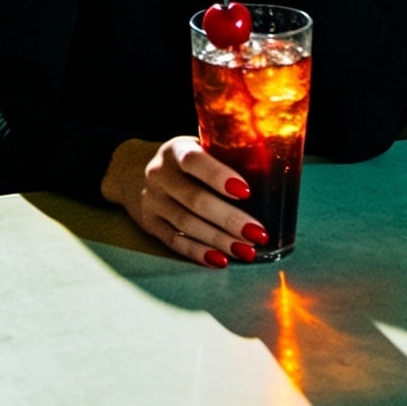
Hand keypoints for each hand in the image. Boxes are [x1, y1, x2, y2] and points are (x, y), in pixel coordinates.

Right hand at [99, 135, 268, 265]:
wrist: (130, 171)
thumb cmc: (182, 160)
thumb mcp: (196, 146)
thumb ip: (224, 156)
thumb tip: (276, 173)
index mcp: (175, 150)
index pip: (195, 161)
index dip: (219, 176)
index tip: (246, 191)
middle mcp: (159, 174)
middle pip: (194, 200)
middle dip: (230, 219)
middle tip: (258, 233)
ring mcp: (152, 201)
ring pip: (187, 224)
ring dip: (220, 240)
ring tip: (248, 251)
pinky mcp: (150, 224)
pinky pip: (175, 242)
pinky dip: (198, 252)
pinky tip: (221, 259)